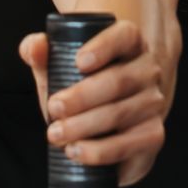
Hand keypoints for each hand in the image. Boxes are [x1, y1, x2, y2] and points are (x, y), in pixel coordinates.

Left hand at [17, 16, 177, 187]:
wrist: (105, 126)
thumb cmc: (80, 90)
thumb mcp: (60, 70)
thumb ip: (42, 56)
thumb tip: (35, 47)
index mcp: (130, 45)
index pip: (125, 36)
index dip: (104, 46)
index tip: (79, 62)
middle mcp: (148, 72)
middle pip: (119, 80)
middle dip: (82, 96)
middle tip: (53, 108)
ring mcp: (153, 104)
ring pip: (121, 114)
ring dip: (84, 126)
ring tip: (56, 134)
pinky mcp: (152, 136)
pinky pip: (129, 145)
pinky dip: (100, 151)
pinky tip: (77, 152)